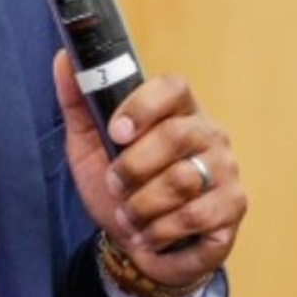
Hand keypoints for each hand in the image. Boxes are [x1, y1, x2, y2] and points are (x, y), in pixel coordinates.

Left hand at [53, 49, 246, 287]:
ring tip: (126, 216)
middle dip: (133, 166)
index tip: (115, 132)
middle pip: (176, 135)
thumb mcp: (87, 142)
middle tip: (113, 184)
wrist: (132, 240)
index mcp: (176, 109)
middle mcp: (208, 133)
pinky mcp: (233, 208)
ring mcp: (226, 169)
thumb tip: (63, 57)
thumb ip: (77, 100)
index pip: (173, 87)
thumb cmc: (113, 183)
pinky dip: (161, 230)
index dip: (143, 106)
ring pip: (183, 180)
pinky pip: (197, 217)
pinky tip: (147, 235)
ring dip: (142, 204)